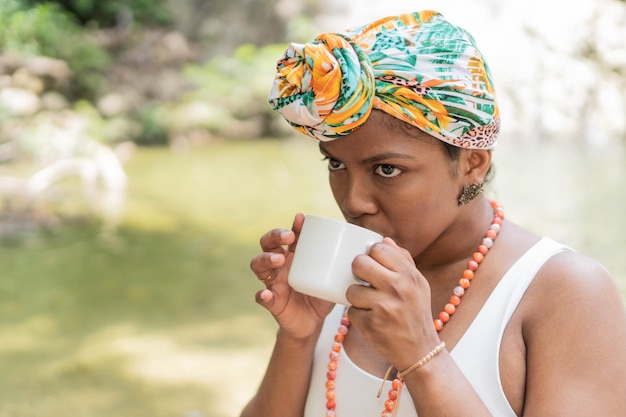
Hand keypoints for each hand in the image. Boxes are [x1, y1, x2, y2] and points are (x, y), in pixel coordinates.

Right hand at [250, 213, 334, 338]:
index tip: (301, 219)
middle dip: (275, 236)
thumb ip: (346, 263)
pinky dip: (262, 295)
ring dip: (266, 259)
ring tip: (278, 260)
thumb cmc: (323, 295)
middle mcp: (280, 266)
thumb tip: (374, 248)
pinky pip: (262, 297)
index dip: (292, 226)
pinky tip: (266, 293)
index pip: (287, 235)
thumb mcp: (334, 277)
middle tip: (288, 237)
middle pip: (268, 244)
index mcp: (294, 256)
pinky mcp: (272, 301)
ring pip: (258, 265)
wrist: (312, 323)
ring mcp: (273, 282)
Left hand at [346, 237, 440, 369]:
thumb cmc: (416, 312)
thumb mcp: (418, 284)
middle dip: (358, 271)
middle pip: (359, 263)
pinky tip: (371, 319)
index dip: (371, 255)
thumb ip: (402, 260)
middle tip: (364, 280)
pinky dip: (358, 316)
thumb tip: (384, 240)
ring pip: (351, 290)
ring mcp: (383, 308)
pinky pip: (351, 312)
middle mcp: (397, 289)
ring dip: (356, 297)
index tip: (373, 263)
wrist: (420, 350)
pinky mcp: (371, 326)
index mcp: (409, 275)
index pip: (379, 248)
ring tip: (369, 303)